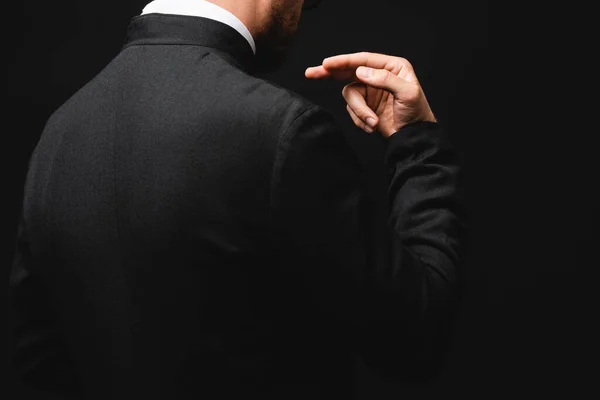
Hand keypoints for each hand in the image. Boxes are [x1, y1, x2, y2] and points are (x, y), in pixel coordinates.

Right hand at [305, 52, 435, 138]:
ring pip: (350, 96)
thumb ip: (385, 80)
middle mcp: (378, 76)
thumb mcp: (407, 93)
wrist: (413, 137)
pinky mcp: (365, 106)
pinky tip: (373, 126)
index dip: (344, 61)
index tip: (327, 64)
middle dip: (330, 73)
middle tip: (311, 73)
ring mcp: (370, 91)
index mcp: (392, 66)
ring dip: (359, 112)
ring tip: (373, 123)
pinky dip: (360, 120)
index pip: (363, 60)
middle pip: (349, 71)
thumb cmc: (416, 113)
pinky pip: (352, 110)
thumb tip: (361, 72)